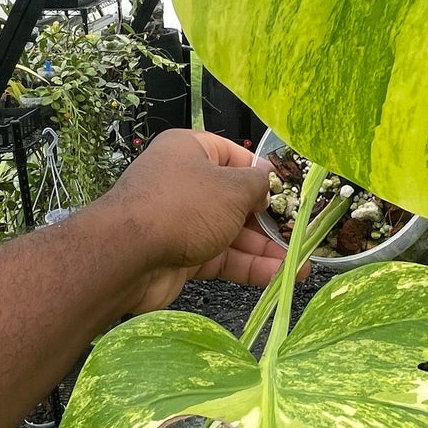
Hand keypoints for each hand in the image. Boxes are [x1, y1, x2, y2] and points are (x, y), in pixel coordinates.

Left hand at [105, 129, 296, 312]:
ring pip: (230, 233)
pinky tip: (279, 277)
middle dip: (268, 221)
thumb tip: (266, 184)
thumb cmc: (183, 206)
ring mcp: (182, 221)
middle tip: (300, 235)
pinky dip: (248, 267)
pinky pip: (221, 258)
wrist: (127, 255)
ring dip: (264, 250)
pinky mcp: (181, 255)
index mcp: (191, 151)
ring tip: (300, 265)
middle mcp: (185, 183)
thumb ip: (257, 185)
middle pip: (235, 200)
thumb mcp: (232, 188)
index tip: (288, 194)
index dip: (262, 175)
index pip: (234, 156)